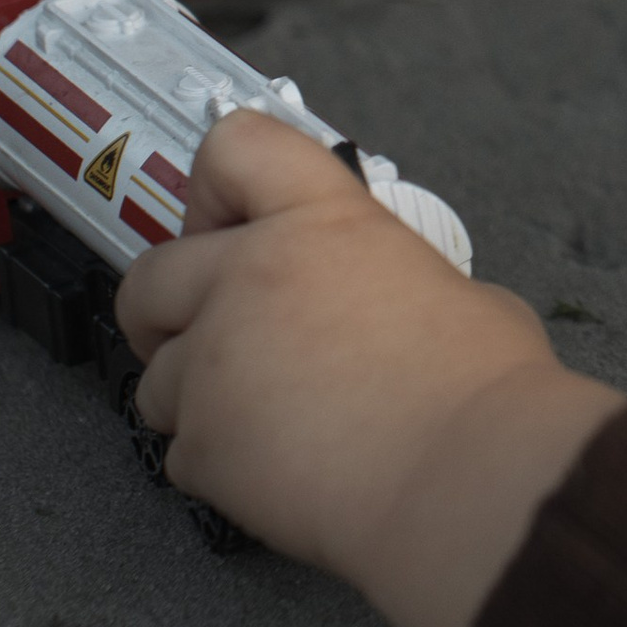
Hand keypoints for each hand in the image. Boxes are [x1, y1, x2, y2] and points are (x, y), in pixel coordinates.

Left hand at [116, 113, 622, 626]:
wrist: (462, 478)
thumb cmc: (478, 389)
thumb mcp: (453, 290)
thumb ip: (391, 281)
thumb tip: (392, 306)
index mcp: (319, 222)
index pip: (233, 149)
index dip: (217, 186)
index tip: (228, 223)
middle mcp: (249, 279)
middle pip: (147, 277)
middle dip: (165, 312)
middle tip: (214, 337)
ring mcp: (214, 364)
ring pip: (156, 381)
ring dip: (198, 398)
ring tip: (269, 422)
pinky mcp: (203, 445)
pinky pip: (184, 452)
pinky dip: (220, 464)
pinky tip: (282, 470)